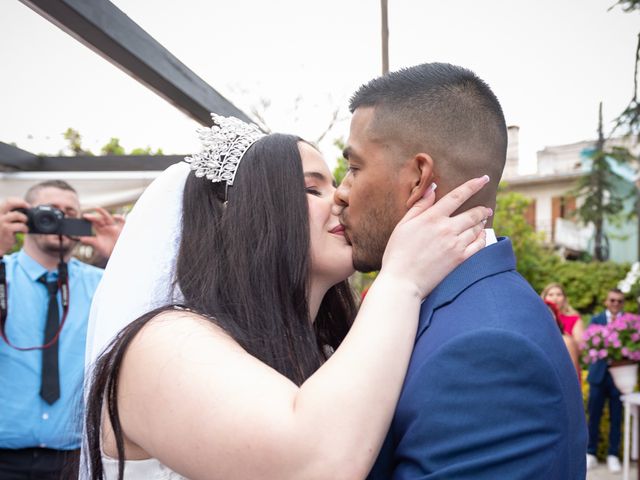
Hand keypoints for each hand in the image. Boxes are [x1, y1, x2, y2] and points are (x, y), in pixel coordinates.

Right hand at [0, 198, 30, 255]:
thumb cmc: (3, 233)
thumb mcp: (4, 222)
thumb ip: (10, 215)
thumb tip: (25, 209)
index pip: (7, 201)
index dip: (18, 201)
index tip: (26, 204)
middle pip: (9, 202)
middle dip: (21, 203)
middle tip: (29, 207)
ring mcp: (0, 221)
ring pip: (17, 215)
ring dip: (24, 219)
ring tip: (25, 224)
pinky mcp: (6, 229)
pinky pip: (20, 225)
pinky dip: (25, 228)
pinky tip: (24, 231)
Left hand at [79, 207, 124, 259]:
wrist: (118, 254)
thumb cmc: (108, 250)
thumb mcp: (97, 245)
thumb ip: (90, 241)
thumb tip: (80, 238)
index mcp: (101, 231)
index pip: (94, 223)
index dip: (89, 220)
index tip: (83, 217)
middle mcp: (107, 228)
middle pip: (99, 219)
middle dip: (93, 217)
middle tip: (86, 216)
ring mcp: (114, 228)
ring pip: (108, 218)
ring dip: (102, 212)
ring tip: (96, 208)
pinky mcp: (121, 229)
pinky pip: (122, 221)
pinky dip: (119, 218)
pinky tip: (115, 216)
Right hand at [380, 176, 491, 298]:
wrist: (402, 281)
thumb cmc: (397, 253)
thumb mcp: (403, 225)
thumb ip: (419, 206)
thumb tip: (431, 188)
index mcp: (432, 217)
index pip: (457, 196)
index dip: (473, 185)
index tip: (484, 179)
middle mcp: (446, 228)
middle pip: (472, 213)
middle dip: (482, 209)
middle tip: (487, 208)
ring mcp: (455, 244)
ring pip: (476, 228)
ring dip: (481, 223)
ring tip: (483, 221)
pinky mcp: (460, 259)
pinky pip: (479, 245)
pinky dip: (482, 238)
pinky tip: (482, 236)